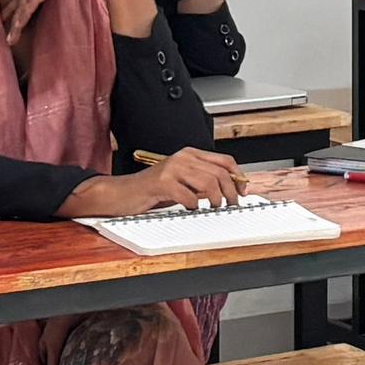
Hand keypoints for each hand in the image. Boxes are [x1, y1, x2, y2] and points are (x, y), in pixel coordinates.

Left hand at [8, 0, 151, 40]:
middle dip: (11, 16)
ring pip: (24, 1)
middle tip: (6, 36)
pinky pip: (32, 0)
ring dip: (16, 21)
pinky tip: (18, 26)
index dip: (16, 9)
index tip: (10, 25)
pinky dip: (23, 14)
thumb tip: (65, 15)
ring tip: (11, 38)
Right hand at [65, 148, 248, 219]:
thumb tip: (228, 191)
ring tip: (212, 208)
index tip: (242, 192)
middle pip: (220, 173)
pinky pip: (188, 195)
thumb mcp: (181, 182)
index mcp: (190, 155)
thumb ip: (201, 182)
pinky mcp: (162, 183)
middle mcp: (183, 158)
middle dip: (230, 192)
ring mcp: (172, 168)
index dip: (238, 177)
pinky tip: (190, 209)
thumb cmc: (151, 190)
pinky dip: (194, 206)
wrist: (122, 193)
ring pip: (208, 182)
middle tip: (229, 206)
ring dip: (215, 200)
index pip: (225, 160)